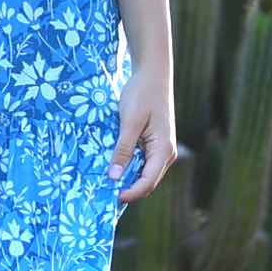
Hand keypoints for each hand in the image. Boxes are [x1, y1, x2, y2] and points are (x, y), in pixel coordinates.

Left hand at [107, 68, 177, 203]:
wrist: (153, 74)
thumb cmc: (142, 94)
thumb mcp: (129, 122)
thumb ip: (123, 150)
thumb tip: (114, 177)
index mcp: (163, 150)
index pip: (148, 182)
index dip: (130, 193)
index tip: (111, 196)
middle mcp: (167, 153)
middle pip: (148, 181)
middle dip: (128, 188)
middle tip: (104, 192)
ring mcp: (163, 148)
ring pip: (145, 173)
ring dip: (128, 178)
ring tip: (107, 180)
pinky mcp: (156, 143)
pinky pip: (144, 162)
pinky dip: (130, 166)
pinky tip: (114, 165)